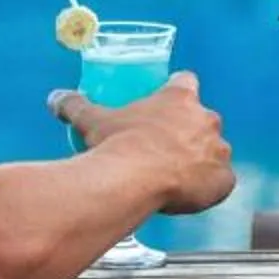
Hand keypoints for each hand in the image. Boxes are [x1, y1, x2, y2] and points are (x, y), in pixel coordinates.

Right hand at [54, 72, 235, 215]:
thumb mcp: (93, 121)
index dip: (177, 93)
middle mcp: (206, 119)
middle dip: (189, 133)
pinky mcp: (224, 180)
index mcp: (179, 98)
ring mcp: (219, 150)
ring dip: (201, 162)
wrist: (134, 179)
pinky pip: (221, 183)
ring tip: (175, 178)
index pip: (185, 82)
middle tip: (164, 150)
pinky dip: (209, 189)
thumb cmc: (117, 143)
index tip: (167, 105)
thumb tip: (54, 98)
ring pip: (215, 153)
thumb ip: (75, 106)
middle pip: (203, 121)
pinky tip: (190, 197)